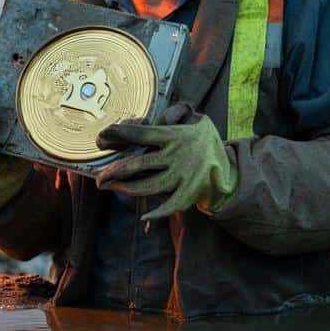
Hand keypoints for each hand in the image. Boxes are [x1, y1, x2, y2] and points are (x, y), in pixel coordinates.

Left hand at [94, 103, 236, 219]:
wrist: (230, 169)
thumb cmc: (205, 141)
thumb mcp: (197, 120)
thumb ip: (177, 113)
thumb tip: (157, 118)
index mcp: (175, 136)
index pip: (142, 133)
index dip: (119, 134)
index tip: (102, 137)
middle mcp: (176, 156)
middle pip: (138, 163)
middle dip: (114, 171)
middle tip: (99, 177)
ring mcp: (182, 177)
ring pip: (147, 186)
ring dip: (125, 189)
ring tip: (109, 187)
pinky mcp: (188, 194)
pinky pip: (169, 207)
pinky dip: (156, 214)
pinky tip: (143, 216)